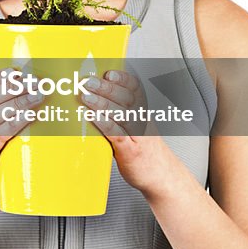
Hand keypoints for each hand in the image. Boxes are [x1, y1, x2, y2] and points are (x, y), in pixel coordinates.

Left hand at [80, 69, 178, 196]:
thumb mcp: (136, 126)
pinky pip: (117, 134)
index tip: (109, 72)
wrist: (161, 177)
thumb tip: (93, 95)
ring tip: (86, 96)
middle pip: (126, 98)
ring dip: (102, 103)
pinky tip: (93, 117)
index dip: (123, 79)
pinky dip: (105, 123)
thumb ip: (120, 112)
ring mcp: (137, 136)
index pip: (135, 89)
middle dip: (107, 88)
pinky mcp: (130, 151)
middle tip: (89, 81)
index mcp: (142, 111)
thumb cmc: (143, 150)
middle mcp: (142, 121)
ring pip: (121, 114)